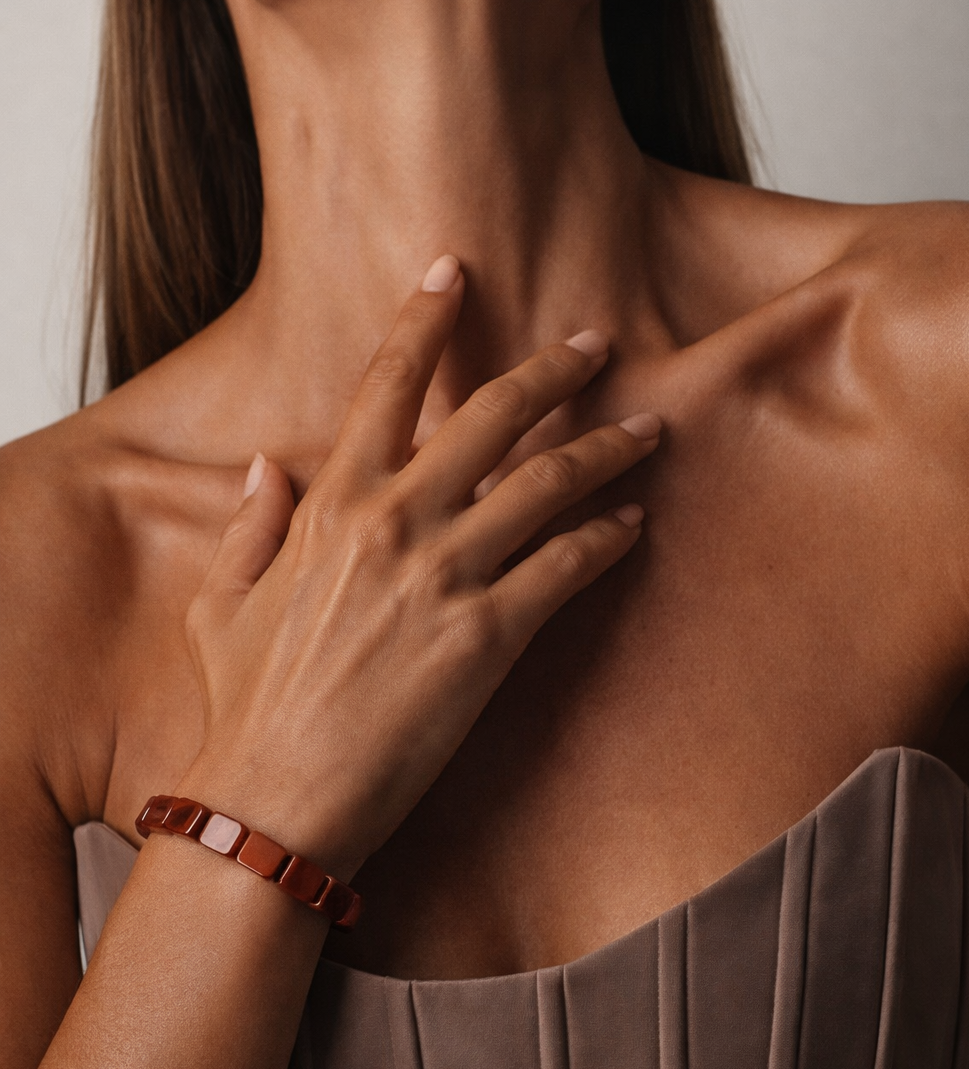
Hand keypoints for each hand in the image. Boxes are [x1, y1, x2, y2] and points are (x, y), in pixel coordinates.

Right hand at [181, 256, 659, 877]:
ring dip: (608, 445)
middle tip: (596, 340)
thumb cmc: (245, 707)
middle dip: (553, 367)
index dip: (425, 316)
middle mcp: (395, 520)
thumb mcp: (219, 605)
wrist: (274, 800)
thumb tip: (265, 465)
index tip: (455, 269)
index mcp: (329, 502)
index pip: (387, 382)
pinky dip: (607, 538)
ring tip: (650, 426)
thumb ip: (247, 525)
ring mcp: (446, 574)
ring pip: (548, 481)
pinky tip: (633, 524)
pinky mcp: (489, 636)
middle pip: (492, 413)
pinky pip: (566, 566)